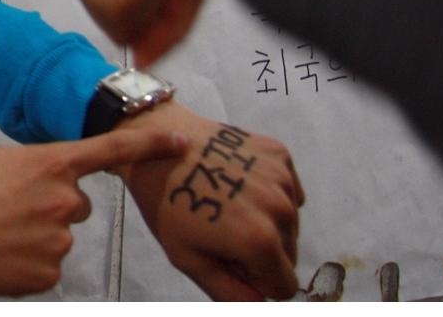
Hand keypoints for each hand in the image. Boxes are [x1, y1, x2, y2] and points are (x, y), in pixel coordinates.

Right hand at [0, 126, 185, 294]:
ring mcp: (59, 241)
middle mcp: (64, 202)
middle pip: (76, 203)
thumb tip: (40, 179)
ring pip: (60, 237)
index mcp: (51, 164)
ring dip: (36, 234)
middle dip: (53, 205)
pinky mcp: (49, 274)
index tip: (179, 144)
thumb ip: (31, 165)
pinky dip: (27, 261)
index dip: (149, 147)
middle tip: (12, 207)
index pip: (111, 151)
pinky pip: (48, 266)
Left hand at [115, 102, 303, 299]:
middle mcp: (281, 209)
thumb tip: (260, 303)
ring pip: (290, 223)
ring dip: (266, 222)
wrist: (152, 141)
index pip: (284, 287)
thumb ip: (231, 293)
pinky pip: (289, 191)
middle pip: (289, 254)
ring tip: (226, 204)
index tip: (229, 260)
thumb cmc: (165, 203)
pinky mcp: (279, 153)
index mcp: (261, 240)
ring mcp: (282, 178)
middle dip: (261, 252)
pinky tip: (236, 183)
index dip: (256, 280)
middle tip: (222, 230)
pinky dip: (269, 193)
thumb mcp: (188, 259)